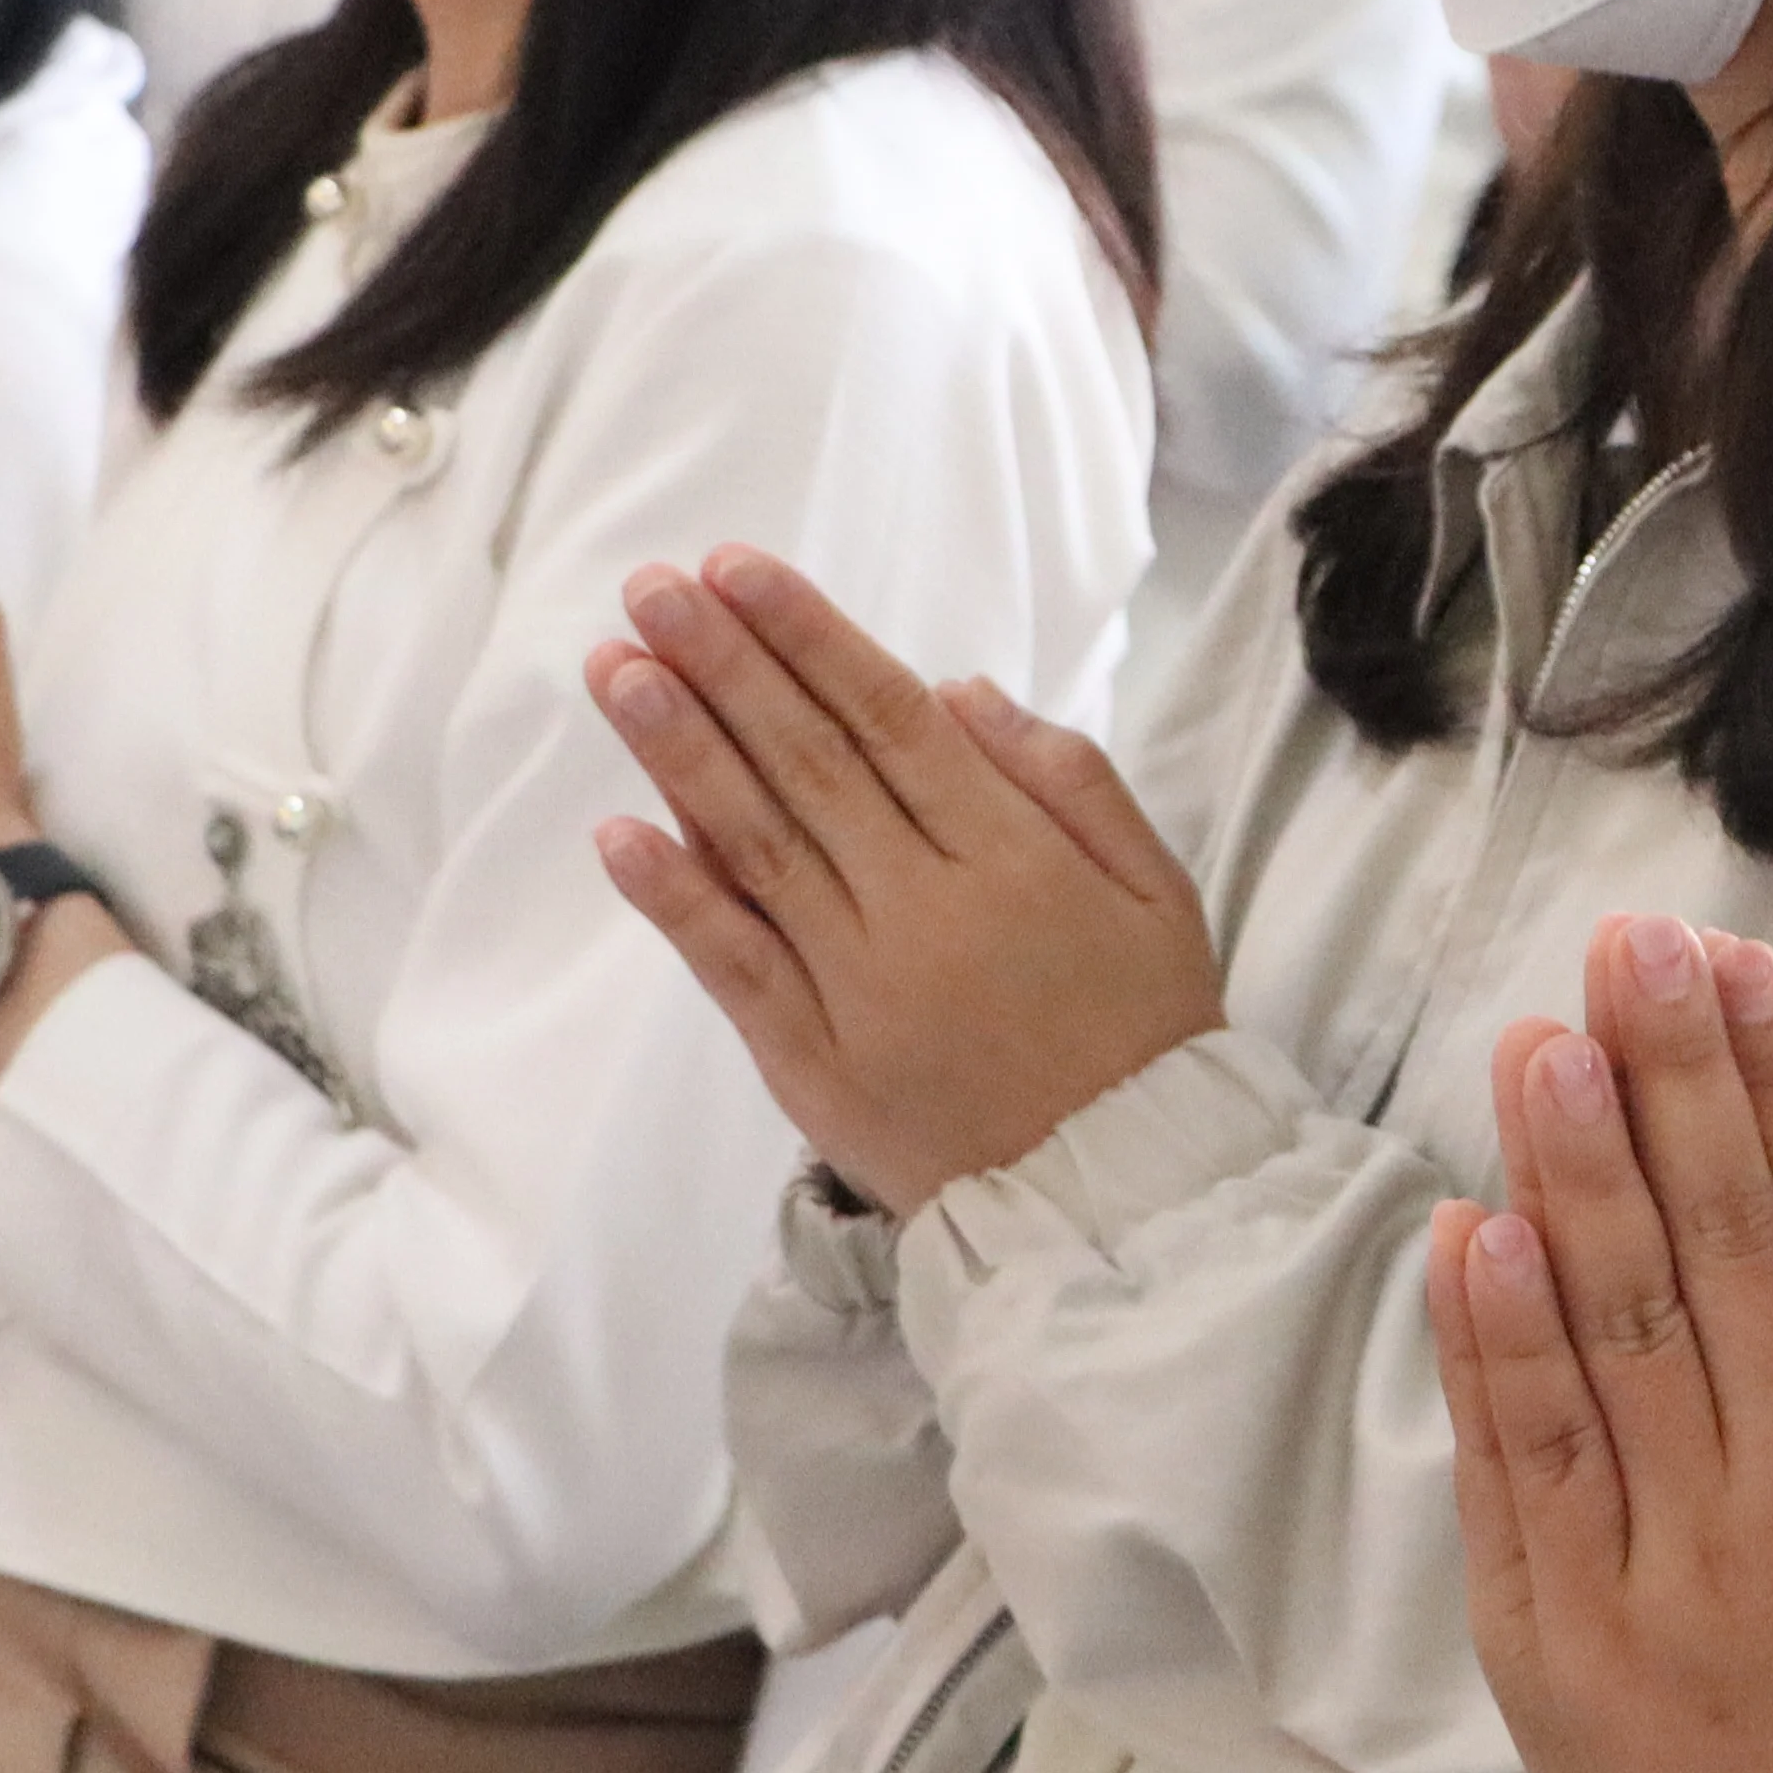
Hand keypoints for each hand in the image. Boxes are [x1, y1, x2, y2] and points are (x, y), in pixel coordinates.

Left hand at [585, 546, 1225, 1215]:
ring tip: (616, 671)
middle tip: (650, 588)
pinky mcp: (813, 1064)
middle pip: (807, 764)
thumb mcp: (1156, 889)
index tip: (737, 568)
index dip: (807, 637)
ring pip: (756, 849)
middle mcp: (925, 912)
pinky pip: (733, 967)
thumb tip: (959, 692)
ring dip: (678, 753)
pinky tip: (619, 830)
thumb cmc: (1145, 1033)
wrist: (1119, 1204)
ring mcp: (860, 990)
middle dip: (723, 667)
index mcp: (1013, 857)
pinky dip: (674, 899)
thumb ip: (1068, 779)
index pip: (889, 719)